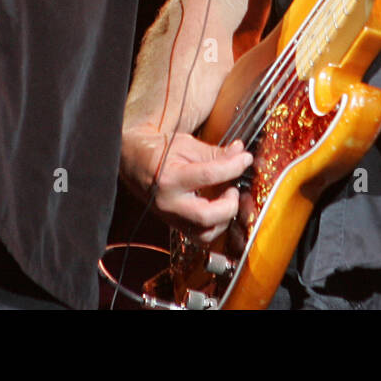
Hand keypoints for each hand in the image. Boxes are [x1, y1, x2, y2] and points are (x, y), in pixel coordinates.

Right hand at [121, 125, 252, 243]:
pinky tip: (218, 208)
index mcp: (169, 177)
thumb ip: (215, 152)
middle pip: (207, 216)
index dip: (233, 166)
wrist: (134, 161)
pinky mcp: (175, 226)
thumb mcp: (186, 144)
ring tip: (226, 198)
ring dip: (224, 218)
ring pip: (205, 233)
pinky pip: (200, 236)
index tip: (245, 159)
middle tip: (233, 187)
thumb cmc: (159, 151)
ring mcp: (171, 218)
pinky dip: (215, 226)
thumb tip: (239, 153)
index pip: (209, 175)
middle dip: (229, 203)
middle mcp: (169, 202)